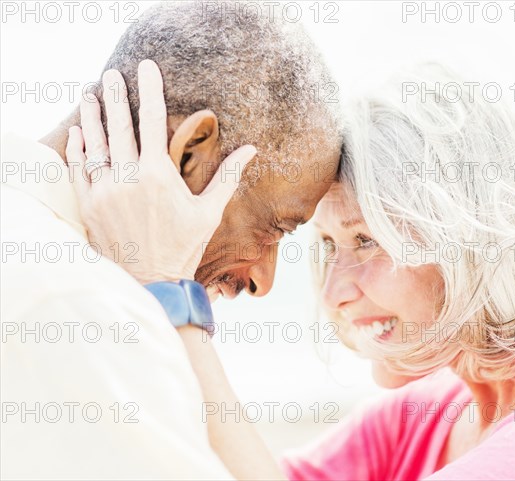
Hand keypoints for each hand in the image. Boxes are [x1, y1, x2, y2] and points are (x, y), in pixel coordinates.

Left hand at [66, 60, 255, 283]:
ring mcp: (105, 191)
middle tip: (111, 73)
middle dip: (115, 95)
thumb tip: (252, 149)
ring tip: (89, 94)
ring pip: (95, 145)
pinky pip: (79, 170)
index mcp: (158, 174)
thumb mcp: (210, 211)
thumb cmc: (184, 246)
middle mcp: (128, 178)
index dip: (150, 89)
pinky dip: (77, 150)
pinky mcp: (90, 206)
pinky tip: (78, 134)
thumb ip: (229, 176)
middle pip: (119, 126)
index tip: (146, 67)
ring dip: (92, 117)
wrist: (153, 281)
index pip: (153, 120)